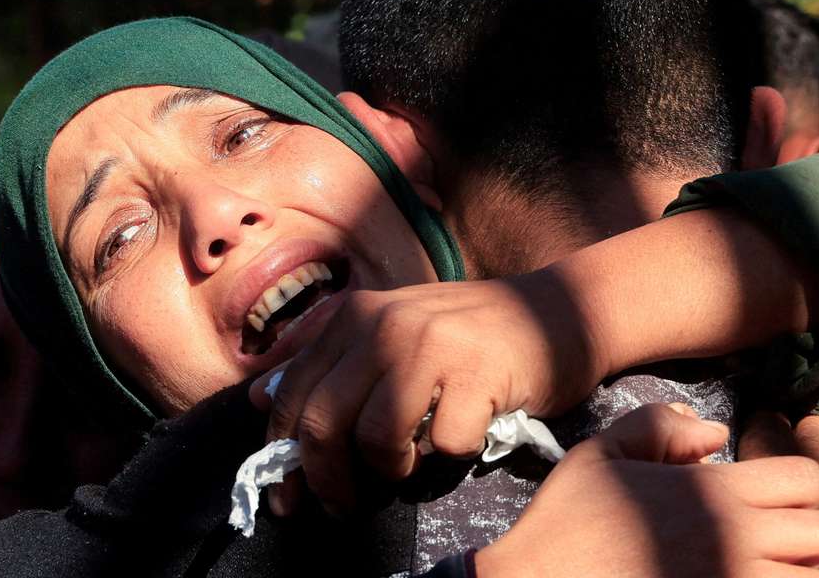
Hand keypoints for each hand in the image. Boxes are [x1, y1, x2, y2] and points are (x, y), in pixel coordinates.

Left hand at [250, 271, 605, 514]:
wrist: (558, 311)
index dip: (283, 458)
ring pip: (376, 438)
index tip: (292, 499)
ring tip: (408, 468)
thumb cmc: (471, 333)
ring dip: (389, 472)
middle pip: (322, 423)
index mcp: (356, 315)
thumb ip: (330, 361)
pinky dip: (447, 460)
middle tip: (346, 505)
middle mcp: (386, 323)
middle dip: (327, 481)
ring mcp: (433, 345)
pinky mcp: (479, 372)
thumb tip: (260, 398)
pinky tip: (461, 441)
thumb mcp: (394, 332)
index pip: (293, 397)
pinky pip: (442, 446)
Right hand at [478, 403, 818, 577]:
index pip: (809, 480)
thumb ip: (659, 427)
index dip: (810, 489)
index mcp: (715, 493)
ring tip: (783, 574)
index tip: (787, 503)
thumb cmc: (566, 524)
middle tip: (798, 548)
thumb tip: (714, 432)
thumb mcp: (603, 454)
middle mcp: (735, 541)